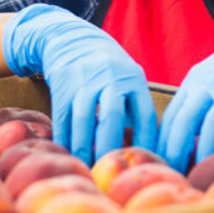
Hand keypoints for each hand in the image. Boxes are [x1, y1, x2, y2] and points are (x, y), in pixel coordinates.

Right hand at [3, 4, 157, 164]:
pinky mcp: (62, 85)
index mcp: (134, 78)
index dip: (146, 143)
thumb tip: (151, 150)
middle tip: (110, 174)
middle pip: (112, 119)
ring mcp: (84, 80)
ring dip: (84, 148)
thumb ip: (136, 107)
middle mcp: (110, 77)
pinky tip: (69, 154)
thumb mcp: (128, 78)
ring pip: (84, 121)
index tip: (143, 165)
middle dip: (110, 149)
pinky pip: (64, 118)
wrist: (71, 38)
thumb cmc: (108, 69)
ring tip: (87, 170)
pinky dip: (65, 139)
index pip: (146, 115)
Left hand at [157, 23, 213, 171]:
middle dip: (177, 152)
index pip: (171, 117)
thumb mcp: (207, 79)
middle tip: (177, 175)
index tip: (163, 165)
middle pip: (185, 121)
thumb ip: (192, 104)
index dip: (164, 144)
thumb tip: (176, 141)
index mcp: (194, 82)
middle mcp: (210, 84)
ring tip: (204, 173)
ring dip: (207, 153)